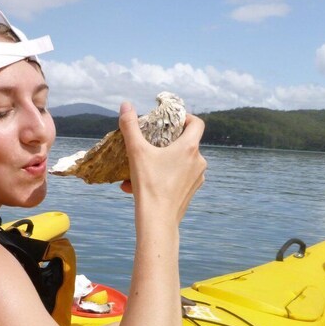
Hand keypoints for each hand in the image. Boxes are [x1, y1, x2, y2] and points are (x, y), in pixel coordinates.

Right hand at [118, 102, 205, 223]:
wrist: (157, 221)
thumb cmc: (149, 184)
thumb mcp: (136, 152)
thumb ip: (131, 126)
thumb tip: (125, 104)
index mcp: (190, 148)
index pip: (197, 123)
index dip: (185, 118)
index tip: (170, 121)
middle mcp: (198, 162)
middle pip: (185, 143)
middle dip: (165, 143)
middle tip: (148, 145)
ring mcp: (197, 178)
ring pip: (178, 163)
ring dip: (159, 162)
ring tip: (137, 170)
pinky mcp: (191, 192)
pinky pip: (176, 179)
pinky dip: (161, 178)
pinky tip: (138, 187)